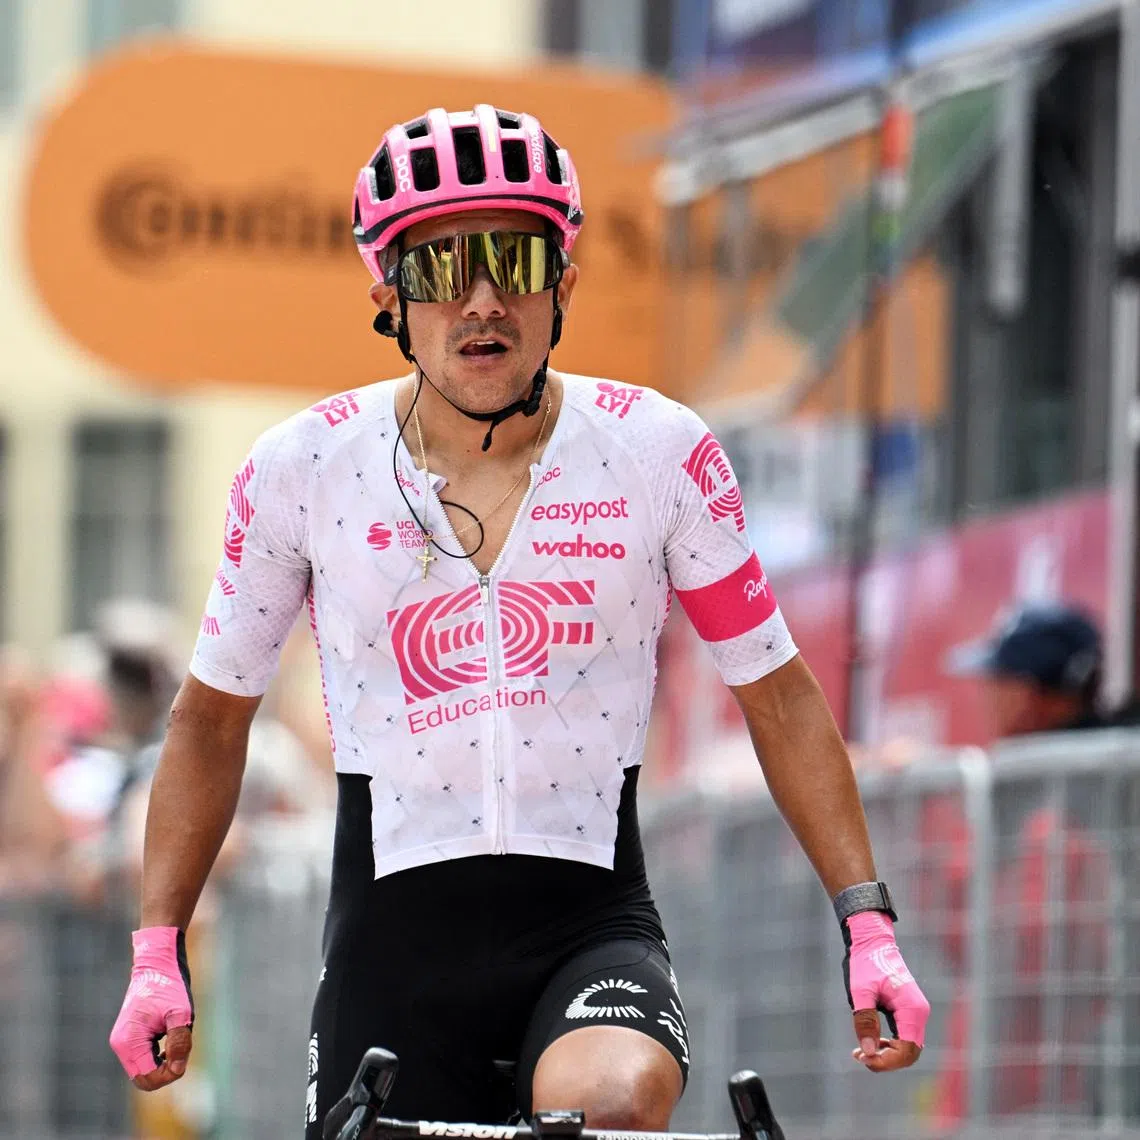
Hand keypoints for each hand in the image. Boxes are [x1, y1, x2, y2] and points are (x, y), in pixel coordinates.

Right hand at [109, 927, 194, 1089]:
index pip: (147, 1078)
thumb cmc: (170, 986)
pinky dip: (157, 1056)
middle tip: (182, 1049)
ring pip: (143, 1070)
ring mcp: (122, 1041)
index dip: (170, 1074)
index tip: (184, 1055)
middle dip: (165, 1071)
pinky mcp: (128, 1037)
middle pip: (143, 1079)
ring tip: (176, 1038)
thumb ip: (179, 1042)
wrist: (157, 963)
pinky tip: (170, 1041)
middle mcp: (121, 1045)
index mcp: (129, 1042)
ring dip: (162, 1063)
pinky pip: (142, 1058)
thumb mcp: (181, 1013)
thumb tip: (178, 1069)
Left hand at [842, 910, 929, 1072]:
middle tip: (859, 1056)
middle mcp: (919, 1013)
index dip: (886, 1061)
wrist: (872, 941)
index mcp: (912, 1009)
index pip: (907, 1050)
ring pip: (907, 1047)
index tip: (863, 1058)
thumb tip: (868, 1052)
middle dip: (886, 1060)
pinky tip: (869, 1043)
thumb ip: (865, 1020)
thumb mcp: (860, 991)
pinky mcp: (908, 1011)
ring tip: (860, 1052)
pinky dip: (888, 1045)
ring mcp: (915, 1012)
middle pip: (910, 1053)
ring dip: (886, 1054)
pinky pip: (904, 1037)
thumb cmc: (865, 963)